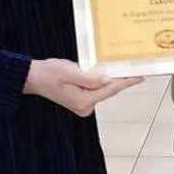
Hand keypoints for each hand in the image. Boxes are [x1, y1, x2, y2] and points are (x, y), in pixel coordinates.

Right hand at [23, 59, 141, 115]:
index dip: (126, 81)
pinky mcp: (81, 101)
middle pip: (108, 90)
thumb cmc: (48, 73)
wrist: (33, 78)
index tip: (140, 76)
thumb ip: (89, 77)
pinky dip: (100, 80)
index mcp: (83, 100)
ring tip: (120, 66)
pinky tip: (105, 71)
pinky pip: (96, 89)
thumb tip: (107, 79)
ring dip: (109, 78)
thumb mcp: (69, 71)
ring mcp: (83, 106)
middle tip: (133, 67)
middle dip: (119, 78)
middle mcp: (85, 107)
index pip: (110, 89)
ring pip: (102, 89)